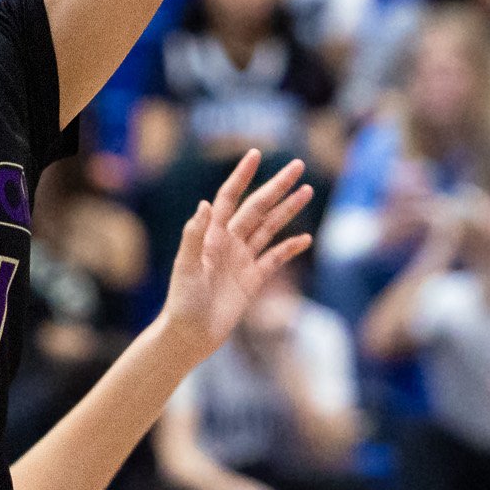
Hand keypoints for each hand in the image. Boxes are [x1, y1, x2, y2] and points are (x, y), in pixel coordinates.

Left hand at [156, 150, 312, 371]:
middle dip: (277, 186)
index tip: (255, 154)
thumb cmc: (182, 301)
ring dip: (288, 210)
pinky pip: (275, 259)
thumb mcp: (185, 266)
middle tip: (298, 165)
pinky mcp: (252, 280)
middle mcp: (229, 242)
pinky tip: (306, 238)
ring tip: (307, 191)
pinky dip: (290, 248)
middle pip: (258, 207)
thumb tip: (204, 203)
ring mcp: (242, 260)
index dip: (241, 176)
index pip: (229, 197)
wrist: (190, 335)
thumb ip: (194, 235)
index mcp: (212, 234)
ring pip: (270, 228)